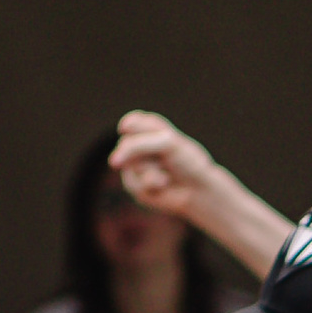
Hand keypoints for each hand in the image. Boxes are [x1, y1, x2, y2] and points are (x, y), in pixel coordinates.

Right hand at [111, 110, 220, 226]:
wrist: (199, 188)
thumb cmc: (187, 161)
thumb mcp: (166, 143)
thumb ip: (137, 145)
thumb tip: (111, 162)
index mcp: (144, 128)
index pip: (132, 124)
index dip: (148, 133)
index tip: (167, 138)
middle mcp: (134, 146)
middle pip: (128, 144)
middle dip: (152, 153)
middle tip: (169, 158)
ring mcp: (132, 166)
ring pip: (131, 165)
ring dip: (154, 170)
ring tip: (167, 173)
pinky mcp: (134, 186)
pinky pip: (134, 183)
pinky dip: (153, 184)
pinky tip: (163, 184)